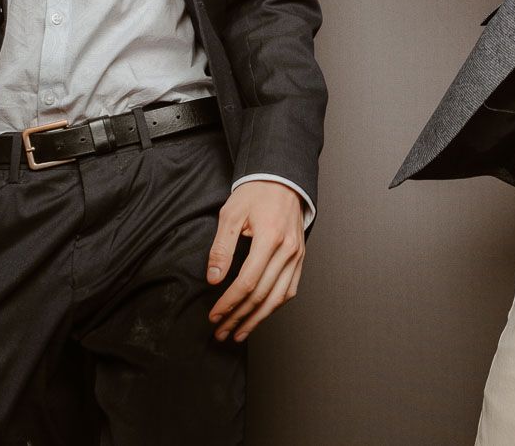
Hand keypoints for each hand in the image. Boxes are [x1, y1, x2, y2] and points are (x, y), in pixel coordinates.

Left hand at [206, 181, 305, 342]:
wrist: (281, 180)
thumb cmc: (254, 194)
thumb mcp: (230, 215)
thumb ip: (221, 248)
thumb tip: (215, 279)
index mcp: (270, 237)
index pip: (248, 281)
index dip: (229, 303)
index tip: (214, 316)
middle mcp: (288, 250)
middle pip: (262, 294)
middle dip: (239, 317)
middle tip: (220, 332)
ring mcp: (297, 256)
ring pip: (278, 298)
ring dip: (257, 319)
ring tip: (239, 333)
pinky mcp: (300, 258)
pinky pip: (290, 289)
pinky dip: (275, 306)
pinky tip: (260, 315)